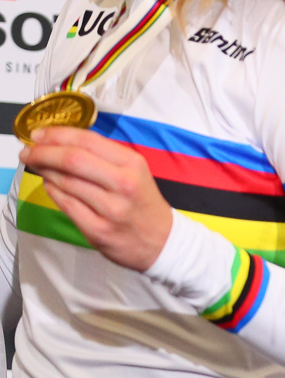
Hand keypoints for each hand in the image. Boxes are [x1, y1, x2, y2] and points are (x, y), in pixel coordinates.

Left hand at [20, 126, 173, 271]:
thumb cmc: (143, 204)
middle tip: (27, 153)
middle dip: (42, 153)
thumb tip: (59, 143)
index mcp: (133, 164)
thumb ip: (102, 156)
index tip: (37, 135)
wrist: (164, 242)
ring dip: (45, 172)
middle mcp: (124, 184)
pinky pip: (65, 205)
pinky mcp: (99, 230)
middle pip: (72, 159)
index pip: (86, 140)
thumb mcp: (135, 172)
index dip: (56, 135)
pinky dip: (53, 192)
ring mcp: (111, 209)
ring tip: (41, 168)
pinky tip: (52, 186)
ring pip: (65, 182)